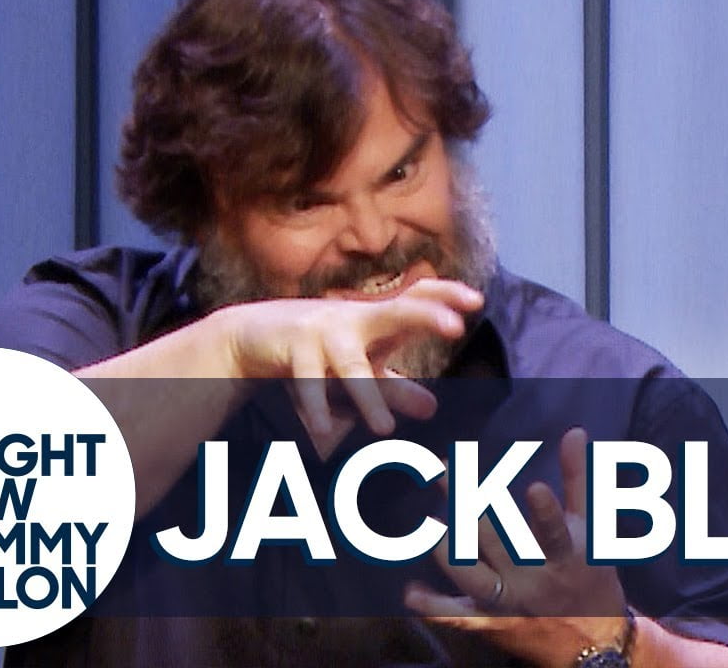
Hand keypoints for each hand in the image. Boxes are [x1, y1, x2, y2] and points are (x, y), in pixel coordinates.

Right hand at [212, 278, 482, 457]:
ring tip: (384, 431)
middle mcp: (355, 318)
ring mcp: (323, 330)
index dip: (445, 294)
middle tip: (454, 326)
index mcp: (376, 318)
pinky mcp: (293, 348)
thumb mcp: (359, 367)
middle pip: (395, 311)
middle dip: (424, 316)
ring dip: (367, 397)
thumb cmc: (318, 348)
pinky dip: (315, 407)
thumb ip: (394, 387)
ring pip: (351, 366)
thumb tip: (433, 409)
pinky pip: (308, 382)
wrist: (250, 333)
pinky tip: (323, 433)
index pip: (417, 296)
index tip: (477, 300)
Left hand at [405, 428, 628, 667]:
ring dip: (449, 553)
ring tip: (427, 528)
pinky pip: (459, 617)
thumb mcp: (591, 528)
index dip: (546, 513)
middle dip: (471, 508)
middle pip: (499, 543)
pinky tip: (411, 593)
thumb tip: (574, 430)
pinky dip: (434, 607)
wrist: (592, 643)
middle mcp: (534, 578)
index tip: (534, 487)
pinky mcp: (491, 622)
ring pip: (475, 578)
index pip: (555, 533)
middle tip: (443, 474)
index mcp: (564, 554)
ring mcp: (509, 602)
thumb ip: (578, 479)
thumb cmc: (589, 574)